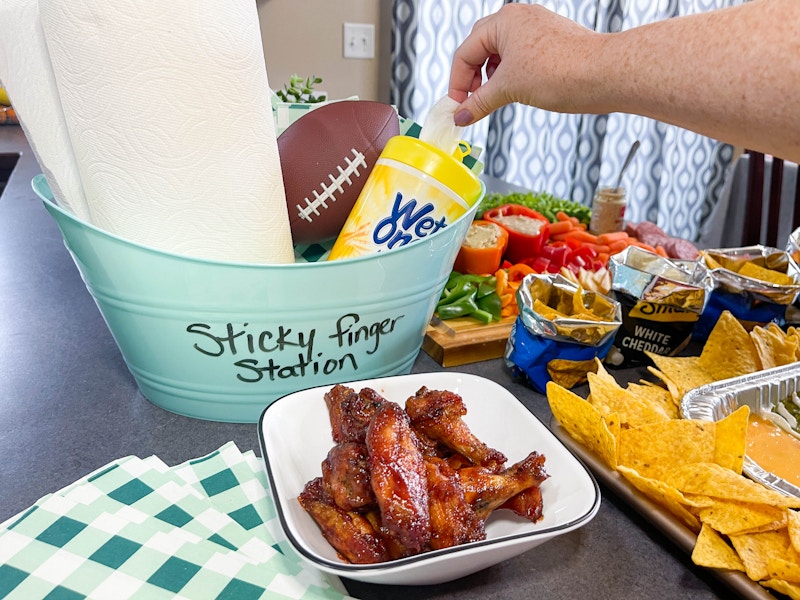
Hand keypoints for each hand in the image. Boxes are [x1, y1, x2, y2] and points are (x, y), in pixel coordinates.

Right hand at [448, 4, 600, 125]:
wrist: (605, 74)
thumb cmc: (561, 72)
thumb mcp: (509, 90)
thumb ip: (478, 102)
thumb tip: (460, 116)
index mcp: (504, 21)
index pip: (465, 52)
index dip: (457, 83)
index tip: (457, 107)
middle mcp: (519, 18)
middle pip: (480, 48)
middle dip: (472, 78)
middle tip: (470, 103)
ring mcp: (537, 28)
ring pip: (501, 54)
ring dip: (491, 78)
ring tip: (493, 100)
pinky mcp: (551, 42)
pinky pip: (520, 57)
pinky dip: (511, 75)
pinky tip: (515, 92)